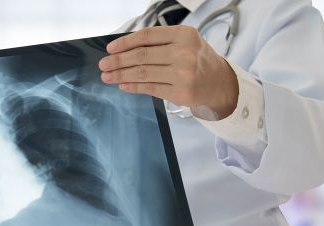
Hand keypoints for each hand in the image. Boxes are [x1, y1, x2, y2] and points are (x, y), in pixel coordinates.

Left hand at [99, 25, 238, 119]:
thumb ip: (159, 42)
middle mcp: (184, 53)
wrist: (219, 82)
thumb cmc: (197, 59)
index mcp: (184, 35)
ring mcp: (183, 74)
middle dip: (118, 61)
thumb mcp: (184, 42)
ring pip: (143, 73)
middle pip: (142, 56)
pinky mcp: (180, 93)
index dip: (125, 43)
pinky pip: (149, 88)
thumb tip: (124, 49)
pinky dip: (133, 86)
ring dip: (121, 75)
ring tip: (108, 76)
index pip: (147, 37)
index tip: (110, 48)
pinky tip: (123, 84)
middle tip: (104, 64)